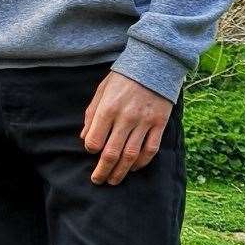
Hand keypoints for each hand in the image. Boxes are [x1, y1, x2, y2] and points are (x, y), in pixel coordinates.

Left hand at [81, 71, 172, 185]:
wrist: (154, 63)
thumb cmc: (123, 77)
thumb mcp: (102, 90)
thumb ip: (92, 114)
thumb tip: (84, 138)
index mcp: (108, 108)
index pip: (95, 139)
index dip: (90, 149)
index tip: (91, 151)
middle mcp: (126, 117)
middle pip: (112, 153)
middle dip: (103, 170)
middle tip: (98, 180)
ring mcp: (144, 122)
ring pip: (131, 155)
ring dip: (121, 172)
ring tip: (113, 180)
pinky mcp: (159, 124)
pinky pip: (150, 149)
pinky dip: (141, 162)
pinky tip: (134, 168)